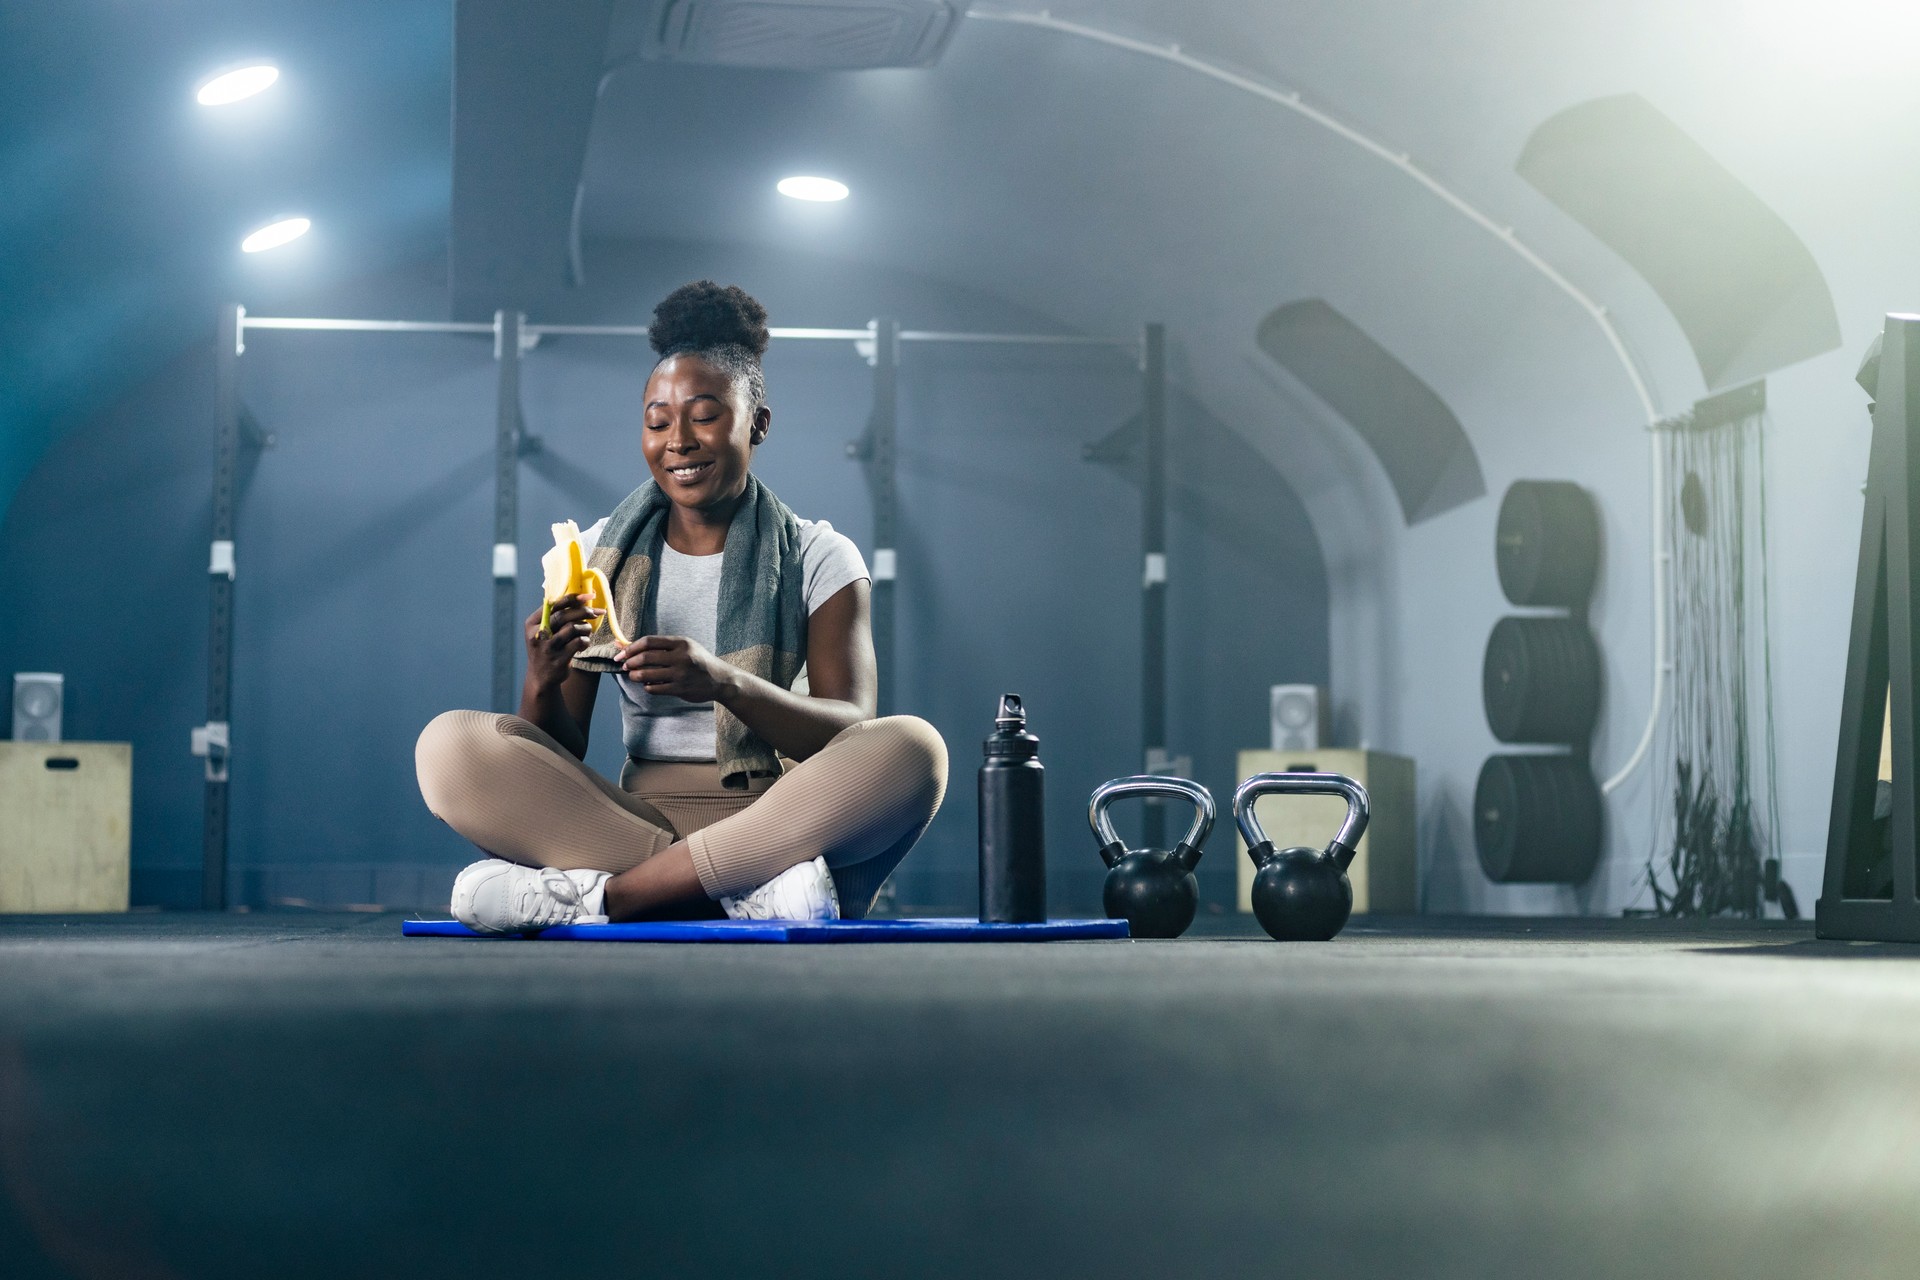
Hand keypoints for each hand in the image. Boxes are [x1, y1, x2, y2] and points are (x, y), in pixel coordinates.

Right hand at [525, 593, 601, 689]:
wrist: (541, 677)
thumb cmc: (547, 648)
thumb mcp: (543, 631)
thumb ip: (555, 616)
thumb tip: (582, 600)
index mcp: (532, 623)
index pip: (554, 605)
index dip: (573, 598)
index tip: (590, 595)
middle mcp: (538, 634)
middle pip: (564, 615)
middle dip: (583, 612)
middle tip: (596, 612)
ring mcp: (548, 647)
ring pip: (573, 628)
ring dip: (585, 628)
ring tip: (587, 632)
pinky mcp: (559, 658)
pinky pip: (578, 642)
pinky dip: (585, 641)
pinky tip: (584, 644)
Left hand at [618, 635, 734, 703]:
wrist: (720, 680)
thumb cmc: (698, 661)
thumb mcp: (684, 647)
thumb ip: (660, 646)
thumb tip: (628, 644)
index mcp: (681, 643)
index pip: (649, 641)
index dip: (631, 647)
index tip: (621, 653)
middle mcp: (681, 657)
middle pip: (645, 657)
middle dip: (630, 662)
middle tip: (625, 665)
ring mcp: (681, 674)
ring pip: (647, 674)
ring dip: (635, 676)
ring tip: (633, 675)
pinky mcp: (680, 689)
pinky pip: (655, 688)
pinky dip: (647, 686)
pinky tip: (648, 684)